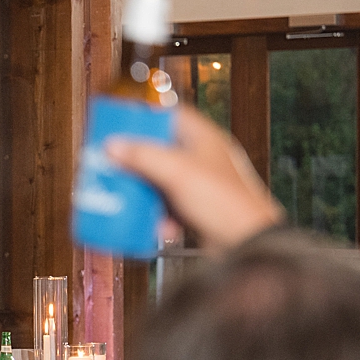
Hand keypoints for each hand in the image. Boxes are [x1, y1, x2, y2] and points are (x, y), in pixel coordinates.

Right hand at [104, 106, 282, 249]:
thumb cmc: (225, 202)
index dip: (146, 118)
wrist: (246, 244)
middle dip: (135, 161)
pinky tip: (149, 221)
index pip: (172, 116)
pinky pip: (166, 206)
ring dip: (142, 190)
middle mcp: (203, 158)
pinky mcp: (196, 209)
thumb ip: (142, 156)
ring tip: (124, 195)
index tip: (123, 126)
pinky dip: (155, 213)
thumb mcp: (176, 172)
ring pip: (161, 180)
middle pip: (160, 151)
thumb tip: (113, 146)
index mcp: (204, 138)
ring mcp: (200, 185)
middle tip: (113, 164)